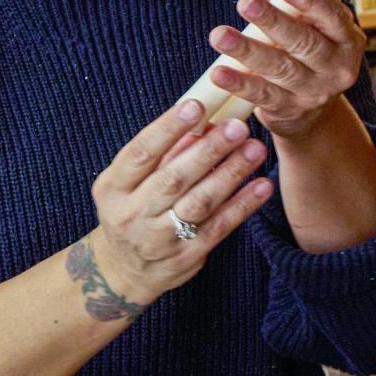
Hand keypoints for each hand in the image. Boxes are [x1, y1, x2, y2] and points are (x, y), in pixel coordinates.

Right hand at [83, 98, 274, 313]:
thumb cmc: (133, 211)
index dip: (168, 129)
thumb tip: (200, 119)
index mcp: (113, 188)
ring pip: (199, 203)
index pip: (140, 153)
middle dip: (208, 150)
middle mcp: (132, 214)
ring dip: (231, 174)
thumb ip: (163, 154)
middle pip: (174, 178)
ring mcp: (159, 239)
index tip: (196, 106)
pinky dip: (242, 205)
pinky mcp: (185, 257)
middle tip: (237, 126)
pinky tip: (262, 185)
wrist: (124, 270)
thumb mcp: (132, 182)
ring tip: (255, 149)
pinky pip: (218, 227)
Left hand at [206, 0, 366, 138]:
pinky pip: (262, 95)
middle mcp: (337, 68)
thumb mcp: (306, 28)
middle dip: (273, 21)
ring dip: (247, 50)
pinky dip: (239, 83)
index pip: (331, 16)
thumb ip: (287, 6)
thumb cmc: (307, 55)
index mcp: (347, 39)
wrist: (312, 112)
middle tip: (246, 3)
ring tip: (220, 36)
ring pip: (280, 68)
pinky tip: (219, 73)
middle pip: (305, 42)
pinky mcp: (290, 110)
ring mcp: (315, 92)